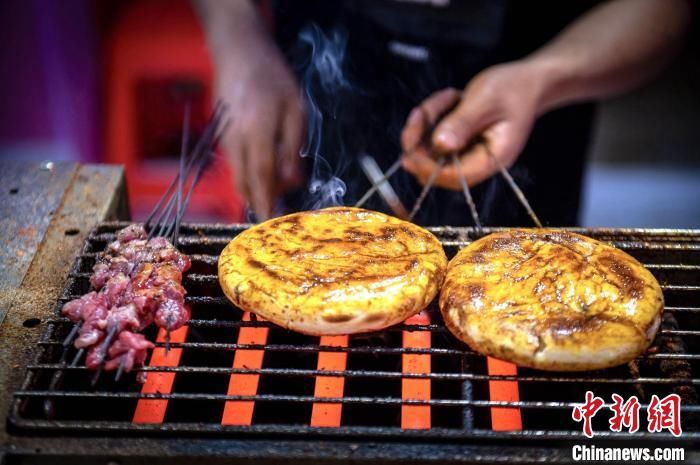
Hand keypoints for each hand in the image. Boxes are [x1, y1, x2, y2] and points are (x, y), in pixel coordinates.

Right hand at [215, 40, 304, 219]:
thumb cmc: (273, 78)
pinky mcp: (221, 134)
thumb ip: (291, 146)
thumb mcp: (295, 109)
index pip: (261, 176)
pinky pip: (234, 164)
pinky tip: (264, 172)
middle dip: (259, 201)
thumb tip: (291, 180)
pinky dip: (247, 174)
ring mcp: (225, 137)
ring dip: (254, 189)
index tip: (270, 224)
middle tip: (276, 212)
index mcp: (257, 132)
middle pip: (244, 182)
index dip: (266, 202)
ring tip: (275, 191)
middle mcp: (236, 139)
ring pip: (237, 175)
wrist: (238, 52)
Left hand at [400, 62, 542, 189]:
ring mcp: (466, 151)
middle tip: (420, 113)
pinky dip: (434, 114)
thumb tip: (440, 145)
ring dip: (428, 121)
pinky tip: (451, 97)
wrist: (528, 80)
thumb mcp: (486, 100)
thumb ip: (463, 122)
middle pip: (437, 166)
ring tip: (450, 96)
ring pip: (430, 147)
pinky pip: (433, 134)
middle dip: (421, 141)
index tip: (408, 155)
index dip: (429, 170)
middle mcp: (478, 160)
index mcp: (493, 159)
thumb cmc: (513, 88)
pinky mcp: (458, 140)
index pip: (455, 177)